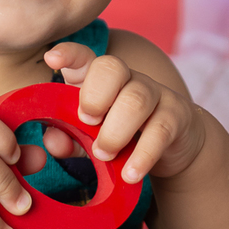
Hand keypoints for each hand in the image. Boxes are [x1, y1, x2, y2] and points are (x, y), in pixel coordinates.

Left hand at [43, 41, 204, 182]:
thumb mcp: (91, 139)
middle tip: (87, 123)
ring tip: (104, 155)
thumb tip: (53, 142)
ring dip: (115, 131)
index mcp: (100, 79)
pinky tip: (130, 174)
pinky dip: (142, 155)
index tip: (52, 59)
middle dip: (94, 96)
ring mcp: (155, 93)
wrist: (173, 148)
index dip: (69, 54)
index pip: (84, 57)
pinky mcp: (176, 115)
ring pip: (136, 100)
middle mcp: (128, 78)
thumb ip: (70, 139)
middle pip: (112, 68)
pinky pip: (160, 130)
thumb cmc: (123, 137)